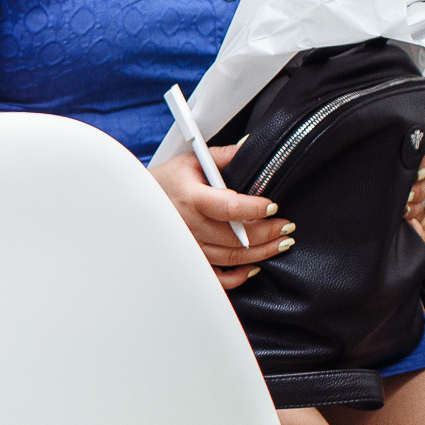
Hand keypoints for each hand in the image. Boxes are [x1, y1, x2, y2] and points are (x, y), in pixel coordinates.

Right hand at [149, 144, 295, 290]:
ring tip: (280, 243)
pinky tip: (253, 266)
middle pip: (236, 237)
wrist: (138, 201)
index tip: (273, 206)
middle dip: (268, 233)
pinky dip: (238, 276)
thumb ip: (224, 156)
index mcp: (191, 198)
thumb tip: (252, 147)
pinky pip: (217, 277)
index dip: (254, 209)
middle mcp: (189, 226)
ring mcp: (190, 247)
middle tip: (287, 227)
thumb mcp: (192, 162)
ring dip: (261, 253)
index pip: (228, 207)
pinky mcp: (190, 260)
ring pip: (231, 258)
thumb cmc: (167, 181)